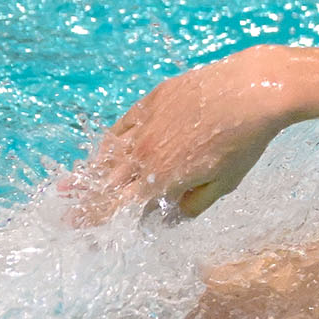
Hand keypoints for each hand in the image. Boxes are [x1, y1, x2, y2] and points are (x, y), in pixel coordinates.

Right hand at [65, 47, 300, 225]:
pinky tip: (102, 151)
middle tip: (66, 215)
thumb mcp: (224, 183)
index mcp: (162, 178)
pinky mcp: (150, 102)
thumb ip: (194, 203)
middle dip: (85, 202)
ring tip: (69, 186)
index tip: (79, 228)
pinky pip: (121, 127)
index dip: (98, 219)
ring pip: (108, 154)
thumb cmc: (244, 142)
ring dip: (89, 173)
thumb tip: (171, 216)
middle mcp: (145, 153)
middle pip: (106, 183)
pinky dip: (109, 143)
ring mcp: (145, 125)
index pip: (119, 206)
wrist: (251, 91)